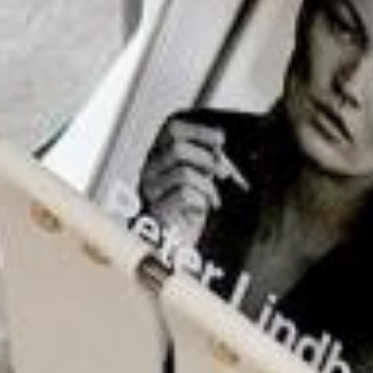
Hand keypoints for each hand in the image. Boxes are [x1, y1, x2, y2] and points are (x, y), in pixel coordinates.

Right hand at [137, 117, 246, 246]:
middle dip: (206, 158)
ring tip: (212, 198)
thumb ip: (207, 159)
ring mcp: (150, 188)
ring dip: (207, 186)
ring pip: (183, 172)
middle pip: (177, 147)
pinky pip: (184, 194)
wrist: (176, 242)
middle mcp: (150, 169)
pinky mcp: (155, 208)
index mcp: (159, 156)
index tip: (220, 139)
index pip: (172, 130)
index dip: (199, 131)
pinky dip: (201, 201)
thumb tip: (218, 144)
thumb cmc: (188, 209)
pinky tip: (201, 209)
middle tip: (223, 173)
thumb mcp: (201, 176)